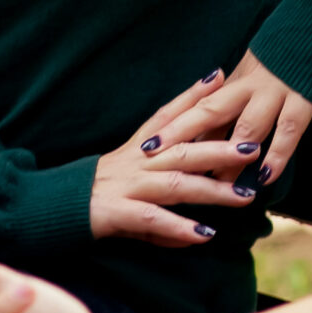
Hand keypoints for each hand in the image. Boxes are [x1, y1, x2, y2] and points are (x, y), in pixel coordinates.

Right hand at [91, 70, 260, 244]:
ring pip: (175, 185)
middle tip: (253, 149)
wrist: (58, 207)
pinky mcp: (118, 213)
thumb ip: (168, 144)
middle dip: (220, 148)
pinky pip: (152, 220)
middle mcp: (138, 161)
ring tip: (244, 199)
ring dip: (212, 191)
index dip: (194, 95)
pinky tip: (203, 235)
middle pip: (184, 151)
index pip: (169, 115)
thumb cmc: (105, 184)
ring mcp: (128, 186)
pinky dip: (178, 228)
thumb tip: (201, 108)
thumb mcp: (135, 161)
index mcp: (142, 146)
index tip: (221, 76)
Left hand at [147, 50, 311, 188]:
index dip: (173, 125)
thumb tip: (207, 138)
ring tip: (217, 185)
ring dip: (231, 156)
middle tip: (158, 157)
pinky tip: (266, 177)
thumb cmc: (286, 59)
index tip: (147, 146)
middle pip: (211, 111)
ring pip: (248, 126)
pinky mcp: (305, 97)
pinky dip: (277, 154)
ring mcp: (278, 91)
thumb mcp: (253, 76)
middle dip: (183, 134)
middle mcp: (251, 85)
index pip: (200, 105)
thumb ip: (233, 105)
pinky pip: (288, 129)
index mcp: (237, 81)